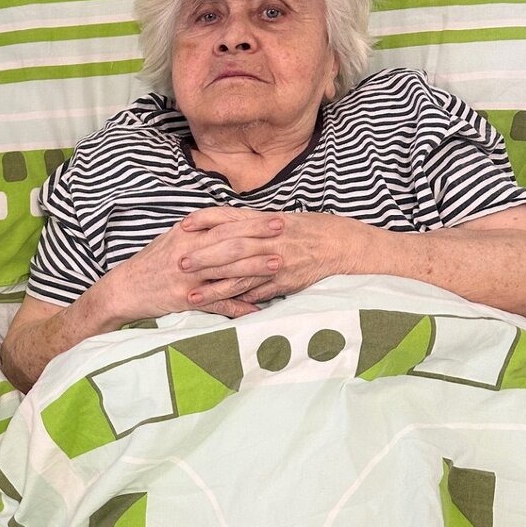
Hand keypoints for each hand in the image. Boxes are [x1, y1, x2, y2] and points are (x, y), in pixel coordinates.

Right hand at [102, 213, 285, 321]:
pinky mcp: (185, 300)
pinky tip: (257, 308)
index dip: (251, 221)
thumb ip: (199, 230)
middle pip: (230, 244)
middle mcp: (189, 254)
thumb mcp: (173, 238)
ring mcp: (188, 279)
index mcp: (187, 236)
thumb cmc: (152, 262)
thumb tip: (227, 221)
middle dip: (259, 238)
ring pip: (227, 272)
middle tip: (285, 233)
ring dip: (255, 269)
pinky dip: (238, 307)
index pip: (225, 224)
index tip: (274, 217)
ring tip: (278, 265)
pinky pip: (216, 303)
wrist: (125, 288)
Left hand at [175, 207, 372, 305]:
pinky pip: (258, 293)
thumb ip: (257, 223)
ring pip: (241, 274)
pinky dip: (238, 301)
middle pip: (231, 247)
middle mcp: (271, 240)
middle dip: (203, 255)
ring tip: (190, 292)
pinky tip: (221, 308)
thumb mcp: (285, 219)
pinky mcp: (285, 283)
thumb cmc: (315, 230)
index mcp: (268, 221)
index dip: (205, 221)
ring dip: (214, 284)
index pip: (231, 218)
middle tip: (178, 262)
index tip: (183, 225)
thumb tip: (229, 224)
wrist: (347, 246)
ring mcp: (278, 263)